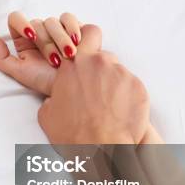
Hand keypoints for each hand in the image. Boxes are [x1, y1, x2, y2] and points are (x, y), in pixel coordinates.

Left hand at [0, 11, 102, 95]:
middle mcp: (39, 31)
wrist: (73, 86)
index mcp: (24, 40)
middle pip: (37, 23)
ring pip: (53, 20)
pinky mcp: (73, 26)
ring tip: (68, 56)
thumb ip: (1, 58)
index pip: (15, 18)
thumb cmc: (46, 81)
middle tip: (55, 61)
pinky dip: (72, 28)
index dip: (21, 23)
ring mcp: (56, 28)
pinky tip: (76, 42)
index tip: (30, 36)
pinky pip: (68, 18)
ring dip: (60, 40)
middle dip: (47, 44)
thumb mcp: (20, 73)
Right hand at [0, 11, 160, 143]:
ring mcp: (121, 73)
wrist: (101, 149)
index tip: (86, 50)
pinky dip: (127, 96)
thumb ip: (54, 94)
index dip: (86, 41)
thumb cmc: (72, 134)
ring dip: (113, 84)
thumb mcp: (47, 113)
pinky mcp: (138, 86)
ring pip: (118, 71)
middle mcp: (98, 63)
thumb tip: (57, 96)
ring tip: (107, 107)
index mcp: (73, 65)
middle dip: (99, 67)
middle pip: (102, 54)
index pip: (85, 35)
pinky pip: (131, 85)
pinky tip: (119, 113)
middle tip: (96, 88)